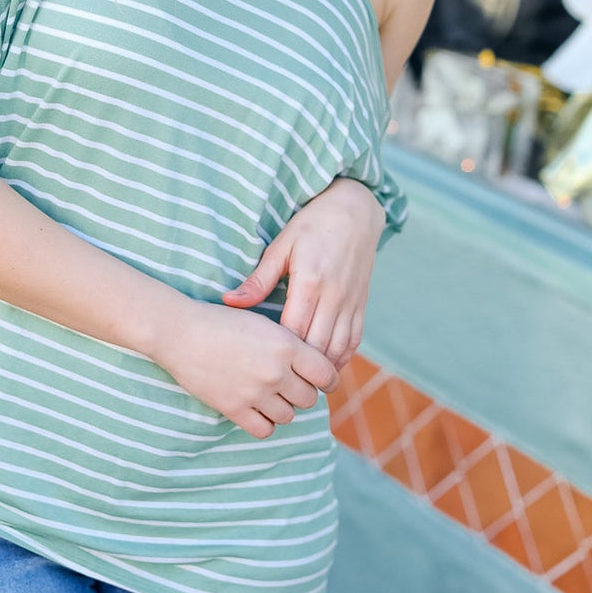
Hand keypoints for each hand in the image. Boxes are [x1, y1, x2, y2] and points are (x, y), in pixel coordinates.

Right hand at [160, 300, 338, 440]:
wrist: (181, 332)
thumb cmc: (222, 322)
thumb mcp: (264, 324)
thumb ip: (290, 345)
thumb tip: (314, 367)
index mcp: (287, 345)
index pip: (326, 375)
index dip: (328, 380)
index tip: (322, 381)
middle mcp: (276, 372)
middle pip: (309, 398)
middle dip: (302, 392)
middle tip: (288, 384)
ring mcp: (255, 393)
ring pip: (289, 415)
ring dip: (283, 408)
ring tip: (269, 395)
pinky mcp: (235, 409)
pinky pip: (265, 430)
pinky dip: (265, 423)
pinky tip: (257, 409)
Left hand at [220, 177, 383, 371]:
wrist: (356, 210)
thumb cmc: (313, 225)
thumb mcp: (281, 246)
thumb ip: (258, 279)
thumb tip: (230, 302)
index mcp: (310, 282)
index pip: (293, 331)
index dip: (278, 352)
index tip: (260, 363)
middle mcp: (334, 297)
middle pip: (316, 346)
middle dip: (298, 367)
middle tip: (277, 380)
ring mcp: (351, 302)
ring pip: (338, 348)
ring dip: (321, 368)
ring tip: (300, 381)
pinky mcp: (362, 304)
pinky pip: (354, 340)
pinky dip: (341, 357)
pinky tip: (326, 367)